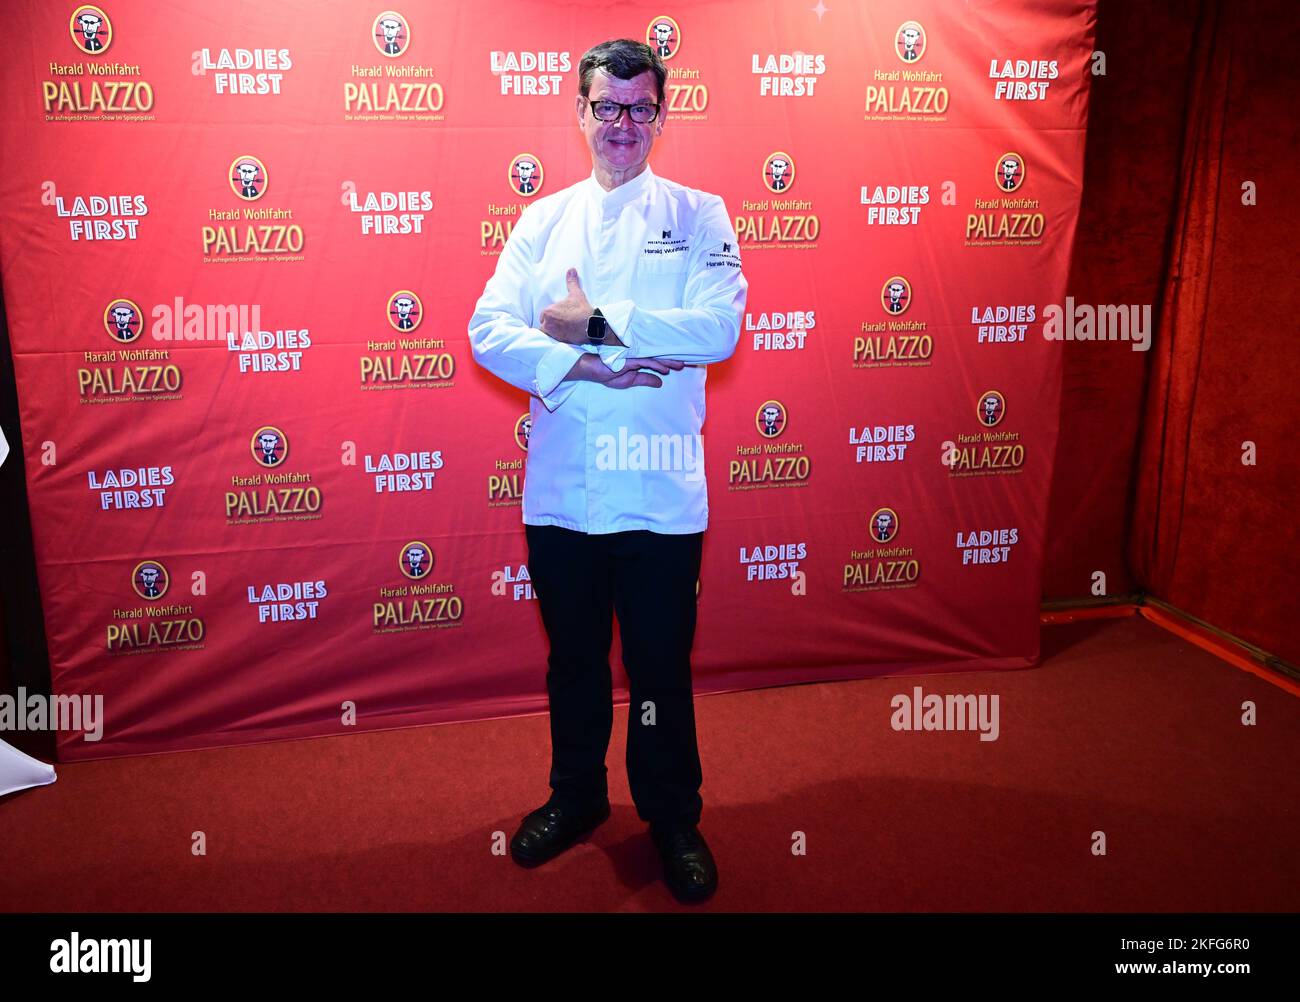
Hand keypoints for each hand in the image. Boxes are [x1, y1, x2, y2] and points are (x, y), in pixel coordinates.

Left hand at [538, 268, 592, 344]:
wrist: (592, 325)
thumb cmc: (583, 310)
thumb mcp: (576, 294)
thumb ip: (571, 282)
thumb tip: (571, 269)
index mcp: (548, 311)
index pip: (545, 315)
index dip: (553, 316)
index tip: (561, 317)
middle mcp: (547, 323)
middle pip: (545, 325)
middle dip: (552, 325)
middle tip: (563, 324)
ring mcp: (552, 334)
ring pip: (548, 334)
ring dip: (554, 333)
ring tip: (564, 331)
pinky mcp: (559, 341)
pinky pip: (553, 342)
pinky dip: (558, 340)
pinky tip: (565, 337)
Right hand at [570, 351, 684, 388]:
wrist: (591, 369)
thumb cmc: (607, 373)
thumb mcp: (630, 381)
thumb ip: (644, 379)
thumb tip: (660, 382)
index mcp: (638, 360)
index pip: (656, 360)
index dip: (668, 362)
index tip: (680, 365)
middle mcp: (638, 356)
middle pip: (658, 357)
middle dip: (672, 360)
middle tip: (685, 363)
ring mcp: (633, 356)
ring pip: (654, 357)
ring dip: (667, 362)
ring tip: (679, 364)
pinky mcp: (628, 358)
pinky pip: (645, 361)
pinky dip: (655, 365)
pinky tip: (664, 369)